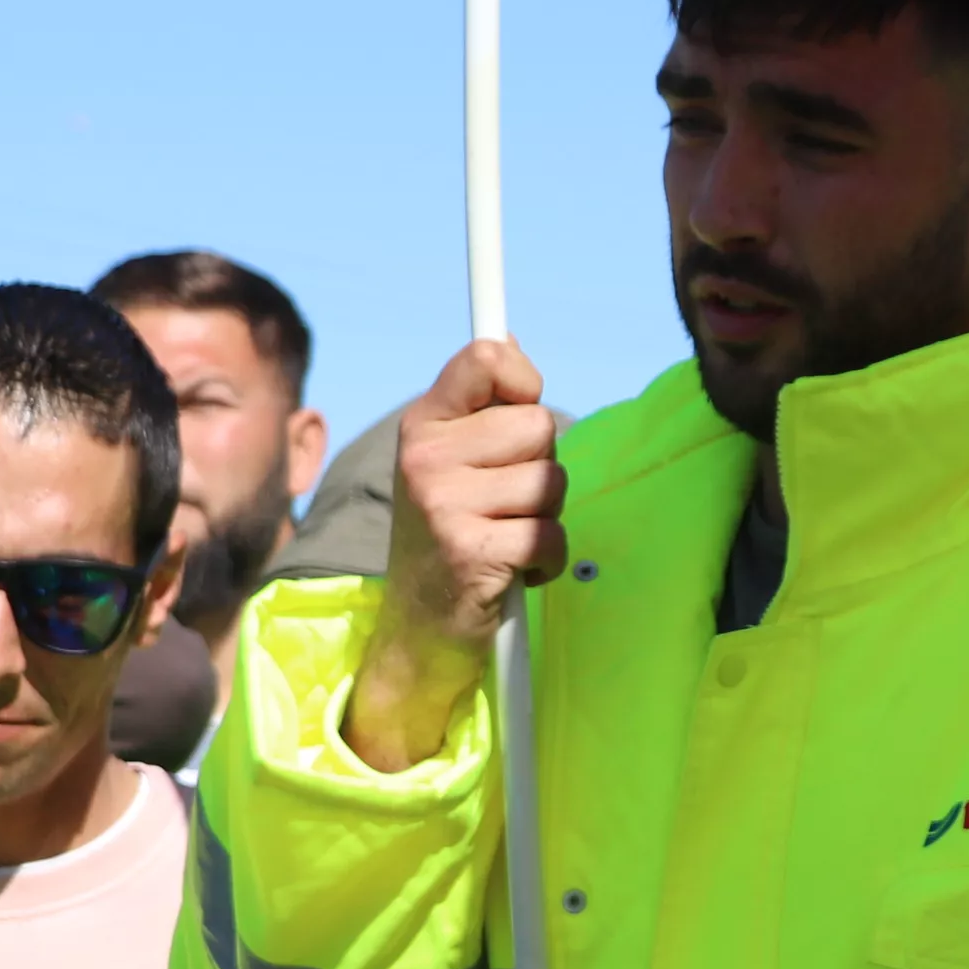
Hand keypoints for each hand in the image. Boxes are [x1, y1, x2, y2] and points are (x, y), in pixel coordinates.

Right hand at [350, 341, 565, 773]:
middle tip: (505, 503)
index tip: (519, 413)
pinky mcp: (470, 552)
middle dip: (540, 470)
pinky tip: (514, 569)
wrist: (417, 629)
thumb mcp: (448, 461)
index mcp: (422, 426)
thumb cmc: (447, 537)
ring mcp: (444, 505)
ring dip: (544, 518)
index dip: (523, 382)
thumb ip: (480, 405)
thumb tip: (507, 339)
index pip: (485, 358)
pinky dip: (546, 561)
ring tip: (506, 537)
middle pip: (539, 426)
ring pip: (551, 483)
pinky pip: (550, 536)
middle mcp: (426, 458)